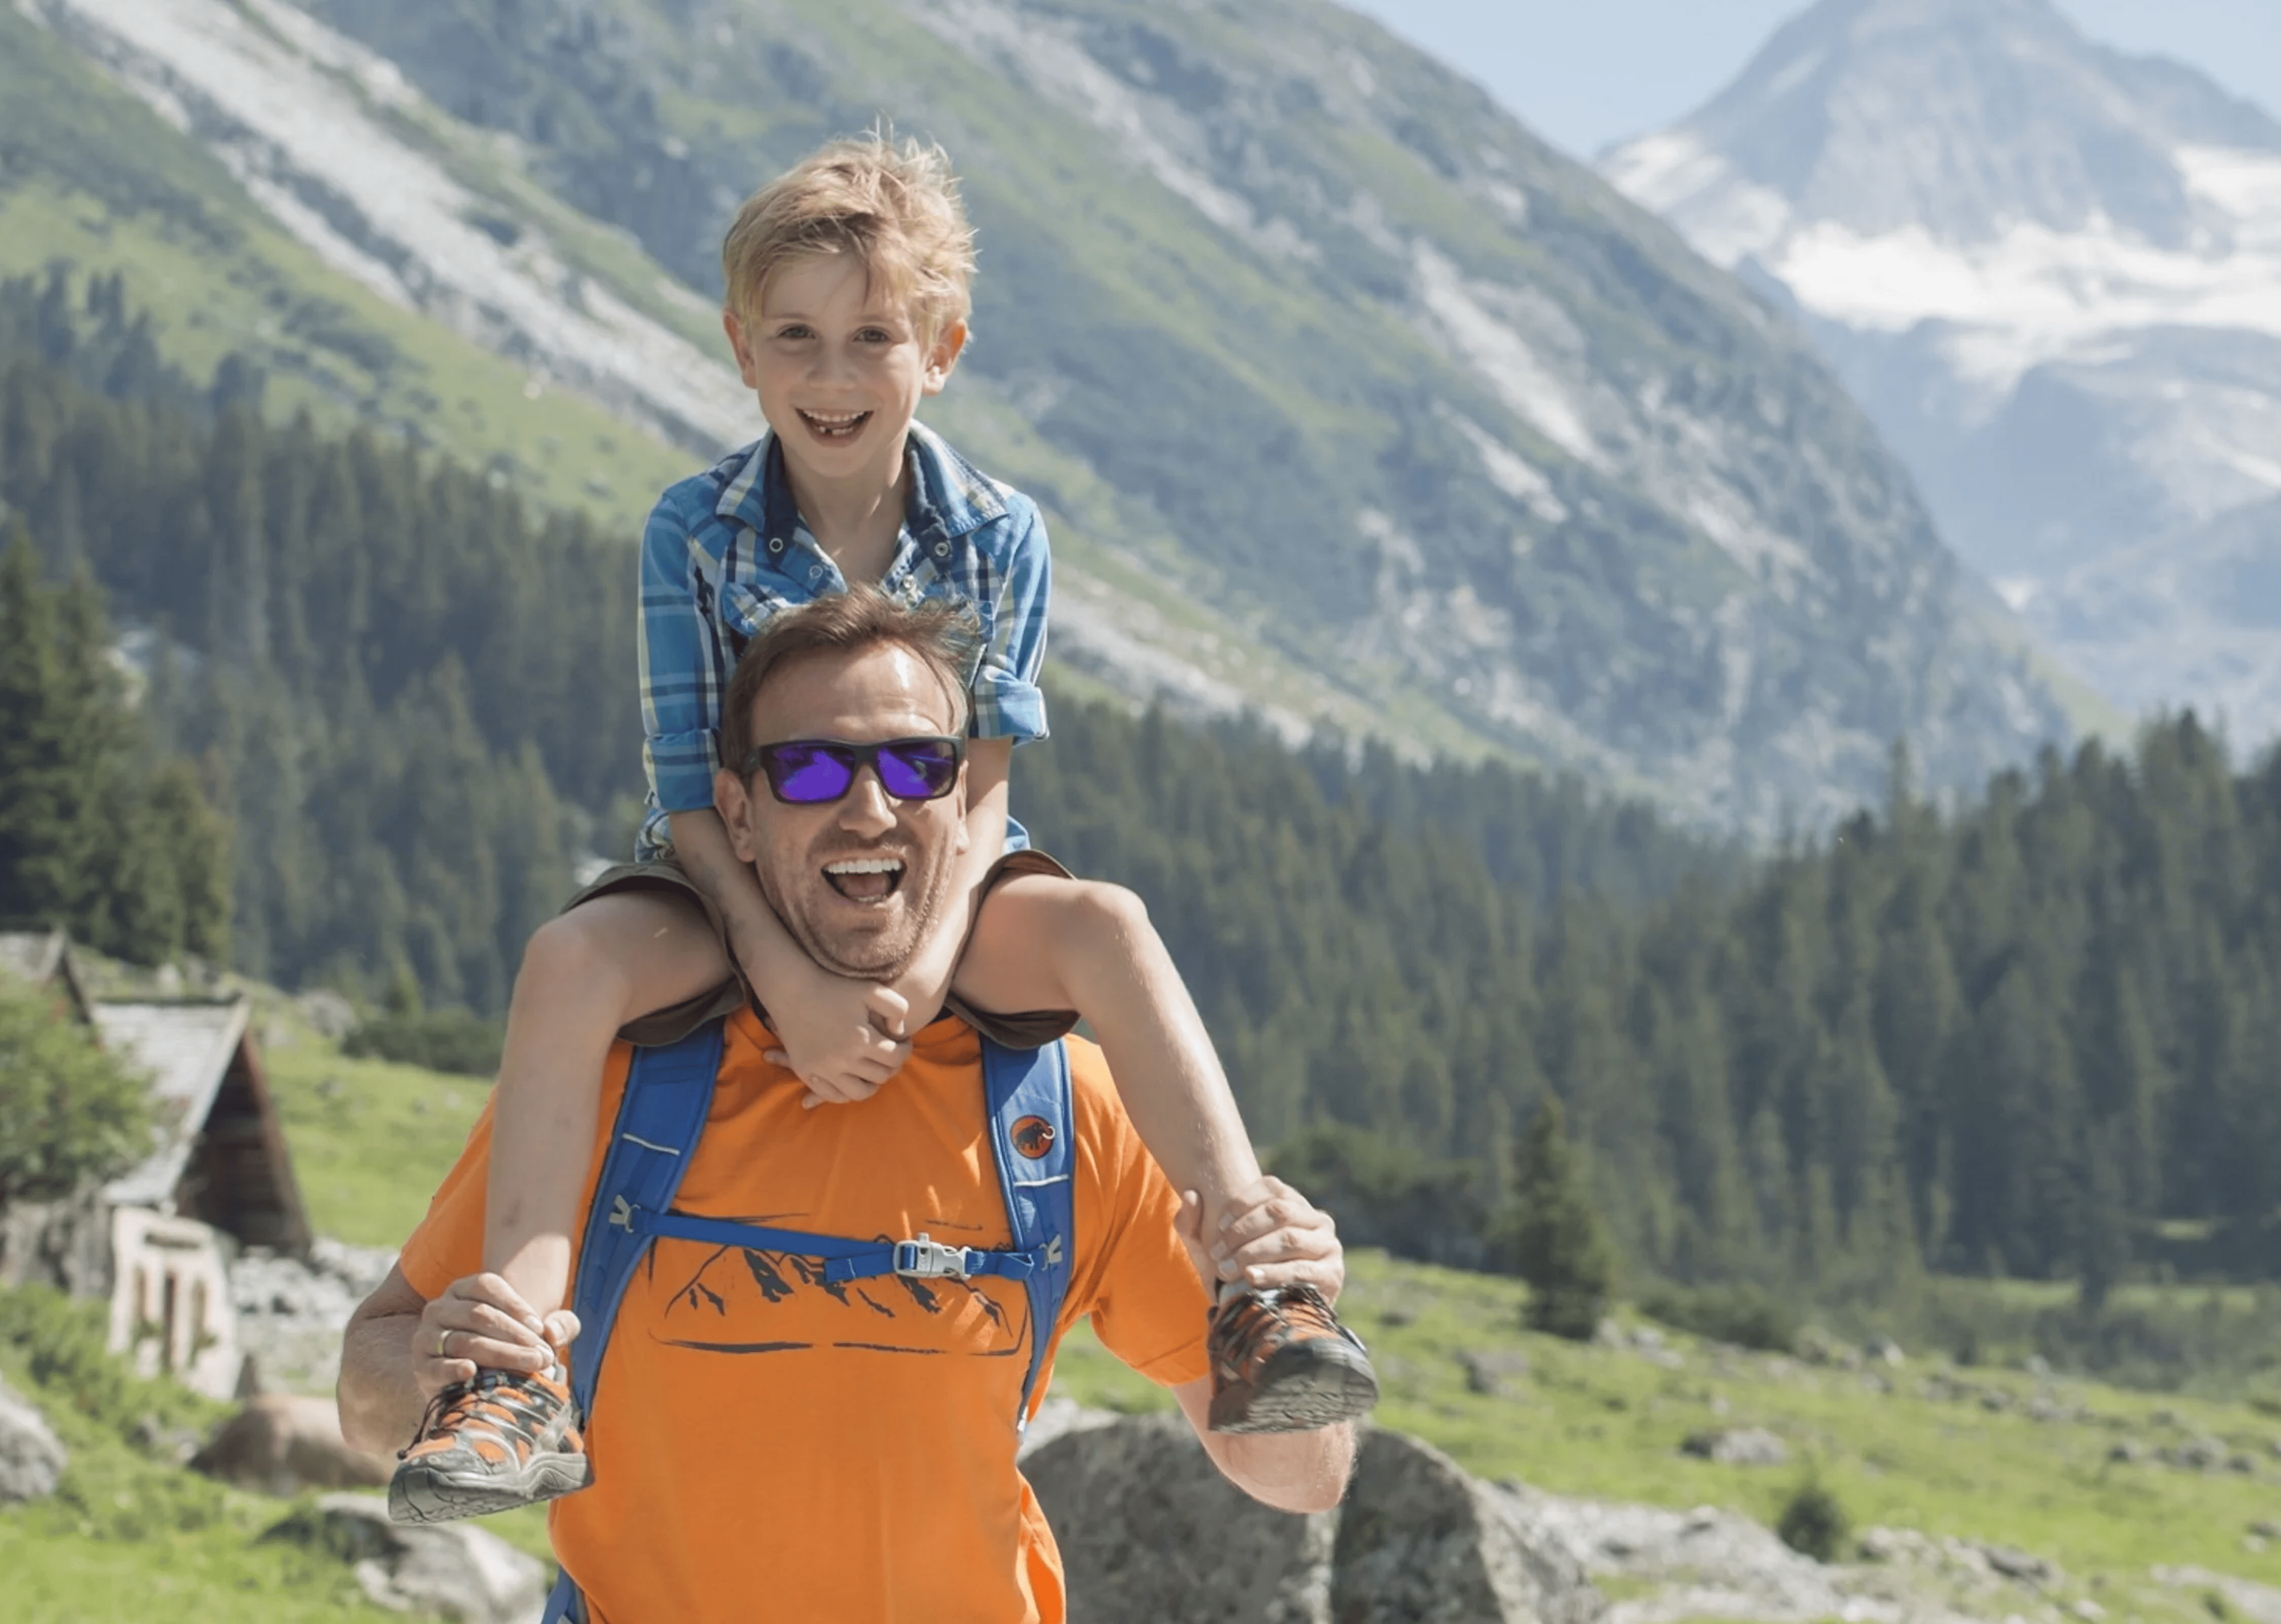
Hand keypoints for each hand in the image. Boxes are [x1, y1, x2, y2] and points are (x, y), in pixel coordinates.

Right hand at [412, 1273, 578, 1399]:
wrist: (475, 1383)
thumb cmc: (512, 1348)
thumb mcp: (539, 1332)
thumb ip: (562, 1324)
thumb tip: (555, 1333)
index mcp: (464, 1289)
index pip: (487, 1286)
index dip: (515, 1305)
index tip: (540, 1327)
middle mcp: (440, 1307)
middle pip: (479, 1315)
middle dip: (516, 1335)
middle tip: (543, 1355)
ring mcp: (426, 1335)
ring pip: (465, 1341)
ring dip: (501, 1354)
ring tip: (530, 1365)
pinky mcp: (421, 1366)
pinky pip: (435, 1366)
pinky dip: (452, 1369)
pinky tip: (471, 1371)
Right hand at [753, 949, 912, 1107]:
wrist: (793, 990)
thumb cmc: (834, 986)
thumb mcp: (872, 989)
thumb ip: (897, 1008)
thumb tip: (899, 1033)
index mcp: (861, 1038)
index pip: (896, 1058)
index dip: (905, 1050)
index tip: (903, 1043)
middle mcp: (842, 1058)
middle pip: (880, 1076)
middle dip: (892, 1066)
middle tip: (890, 1055)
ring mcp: (822, 1068)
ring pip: (859, 1093)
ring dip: (872, 1084)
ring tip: (873, 1070)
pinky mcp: (806, 1072)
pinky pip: (832, 1095)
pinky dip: (846, 1092)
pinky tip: (852, 1078)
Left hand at [1180, 1177, 1345, 1304]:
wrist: (1267, 1317)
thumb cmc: (1235, 1274)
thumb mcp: (1208, 1250)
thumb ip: (1192, 1223)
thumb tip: (1190, 1196)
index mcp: (1293, 1204)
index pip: (1272, 1188)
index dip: (1242, 1204)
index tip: (1218, 1227)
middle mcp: (1316, 1219)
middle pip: (1279, 1211)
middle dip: (1243, 1232)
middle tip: (1218, 1254)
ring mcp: (1328, 1245)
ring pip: (1290, 1238)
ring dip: (1254, 1253)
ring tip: (1227, 1269)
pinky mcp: (1332, 1274)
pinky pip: (1302, 1269)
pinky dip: (1274, 1273)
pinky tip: (1251, 1279)